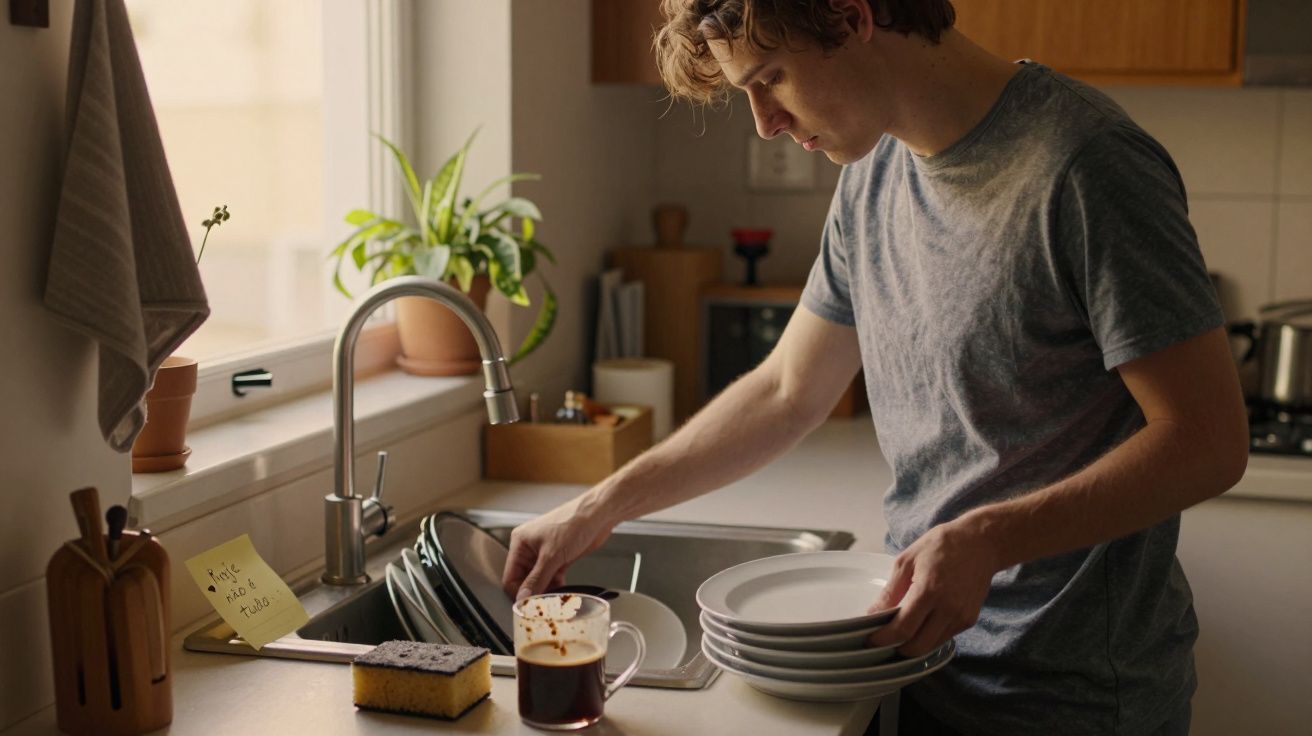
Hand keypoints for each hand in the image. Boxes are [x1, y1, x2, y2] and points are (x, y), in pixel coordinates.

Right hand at [501, 496, 614, 601]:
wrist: (598, 515)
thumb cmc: (574, 523)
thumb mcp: (552, 555)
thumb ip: (537, 580)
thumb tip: (524, 598)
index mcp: (520, 543)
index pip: (510, 577)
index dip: (519, 593)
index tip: (530, 606)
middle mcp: (530, 549)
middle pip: (524, 581)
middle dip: (534, 594)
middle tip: (544, 607)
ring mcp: (544, 554)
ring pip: (539, 581)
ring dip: (547, 592)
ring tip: (556, 602)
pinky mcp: (558, 558)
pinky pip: (551, 578)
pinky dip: (556, 587)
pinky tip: (563, 594)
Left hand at [866, 518, 1000, 656]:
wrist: (981, 543)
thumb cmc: (941, 546)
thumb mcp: (907, 560)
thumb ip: (890, 591)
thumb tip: (873, 614)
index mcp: (928, 591)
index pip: (902, 629)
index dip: (883, 639)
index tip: (870, 640)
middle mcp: (947, 609)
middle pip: (917, 647)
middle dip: (896, 648)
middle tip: (883, 639)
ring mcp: (961, 617)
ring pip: (931, 646)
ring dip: (913, 645)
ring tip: (900, 632)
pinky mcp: (969, 620)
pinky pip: (944, 638)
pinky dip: (929, 637)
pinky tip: (920, 624)